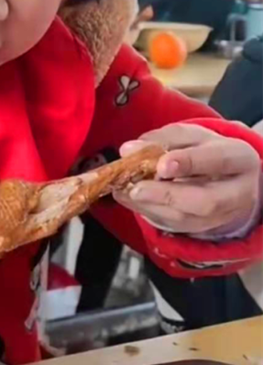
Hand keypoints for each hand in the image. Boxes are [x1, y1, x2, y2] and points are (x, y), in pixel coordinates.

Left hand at [114, 124, 260, 233]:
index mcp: (238, 159)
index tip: (161, 165)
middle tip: (136, 189)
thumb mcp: (192, 136)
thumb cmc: (208, 152)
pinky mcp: (200, 229)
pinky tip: (129, 199)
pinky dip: (147, 212)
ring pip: (185, 219)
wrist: (229, 179)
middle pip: (205, 201)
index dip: (189, 163)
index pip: (217, 161)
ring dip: (150, 206)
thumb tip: (129, 149)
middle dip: (166, 195)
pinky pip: (172, 226)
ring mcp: (220, 216)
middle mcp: (235, 192)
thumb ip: (162, 138)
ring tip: (125, 191)